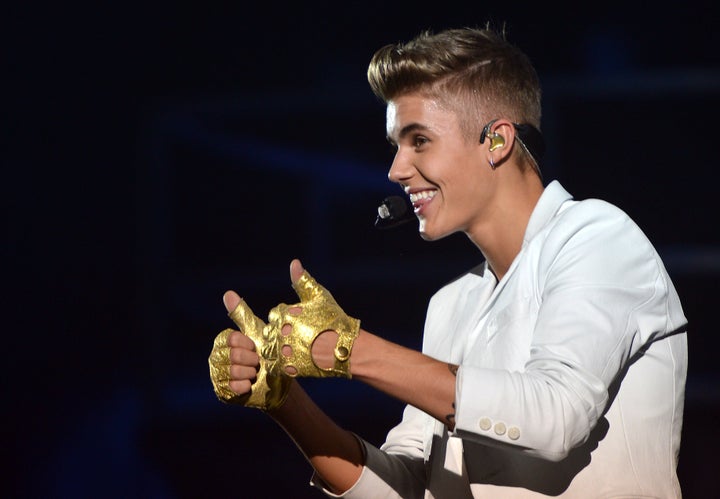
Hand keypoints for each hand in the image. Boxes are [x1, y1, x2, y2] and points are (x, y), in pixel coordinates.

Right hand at [208, 293, 290, 409]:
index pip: (232, 339)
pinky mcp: (222, 392)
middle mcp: (216, 357)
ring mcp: (217, 375)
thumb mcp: (255, 330)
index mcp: (223, 341)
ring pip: (232, 371)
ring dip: (249, 372)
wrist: (276, 380)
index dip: (247, 343)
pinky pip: (232, 387)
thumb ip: (241, 313)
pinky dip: (245, 385)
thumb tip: (227, 293)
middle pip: (232, 355)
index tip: (255, 346)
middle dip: (251, 359)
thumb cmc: (266, 351)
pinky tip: (250, 383)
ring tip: (254, 372)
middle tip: (257, 361)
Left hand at [267, 259, 359, 377]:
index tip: (297, 322)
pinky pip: (277, 366)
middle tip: (297, 337)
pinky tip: (296, 360)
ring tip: (296, 349)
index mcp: (285, 313)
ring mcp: (284, 351)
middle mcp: (281, 332)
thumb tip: (294, 263)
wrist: (347, 348)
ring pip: (271, 349)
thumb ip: (303, 280)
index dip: (285, 318)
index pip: (274, 314)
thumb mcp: (320, 296)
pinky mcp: (289, 368)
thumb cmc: (335, 320)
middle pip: (271, 332)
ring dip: (280, 349)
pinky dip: (284, 364)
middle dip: (281, 334)